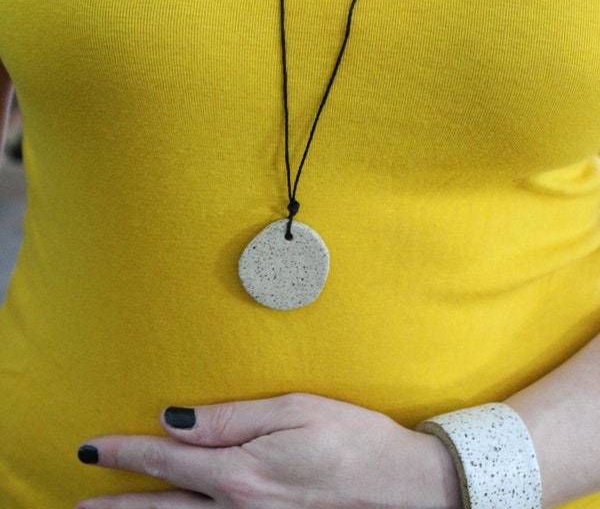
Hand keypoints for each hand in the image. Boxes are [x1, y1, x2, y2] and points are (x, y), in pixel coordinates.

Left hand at [75, 393, 459, 508]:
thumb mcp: (293, 410)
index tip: (92, 448)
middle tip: (79, 504)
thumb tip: (176, 420)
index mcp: (241, 471)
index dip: (126, 453)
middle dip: (117, 505)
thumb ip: (231, 418)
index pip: (167, 458)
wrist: (400, 487)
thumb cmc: (351, 438)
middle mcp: (239, 507)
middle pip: (162, 506)